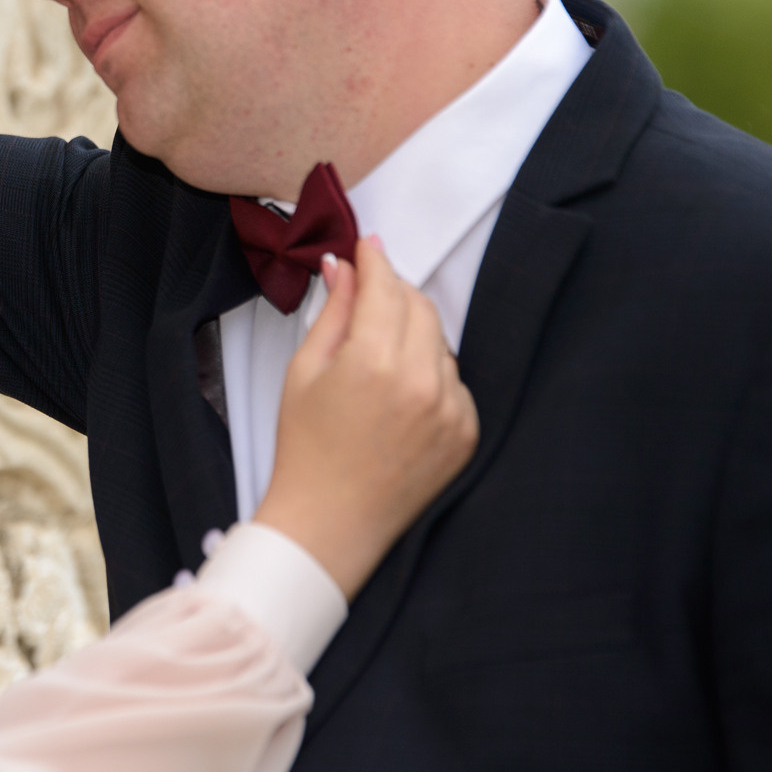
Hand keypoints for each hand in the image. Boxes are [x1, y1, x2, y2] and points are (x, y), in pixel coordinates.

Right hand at [253, 237, 478, 598]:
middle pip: (419, 306)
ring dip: (412, 337)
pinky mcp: (466, 432)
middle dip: (393, 293)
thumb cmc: (307, 451)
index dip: (374, 261)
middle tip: (367, 297)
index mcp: (373, 362)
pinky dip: (431, 376)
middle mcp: (421, 381)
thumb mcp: (305, 372)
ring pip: (439, 342)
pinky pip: (454, 381)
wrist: (329, 524)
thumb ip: (332, 312)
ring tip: (376, 365)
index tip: (367, 247)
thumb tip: (344, 268)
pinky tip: (397, 399)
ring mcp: (450, 409)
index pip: (384, 287)